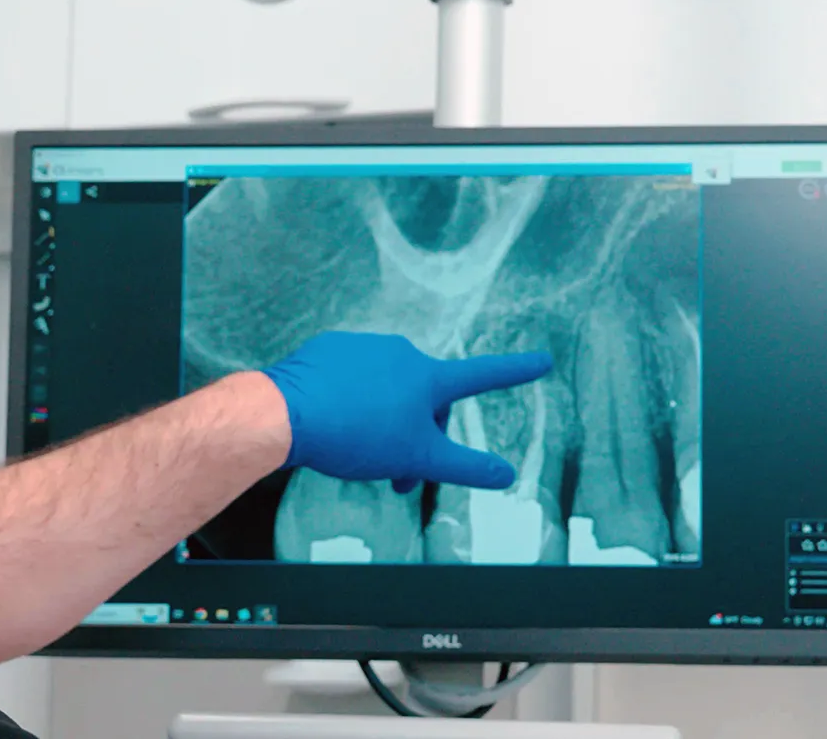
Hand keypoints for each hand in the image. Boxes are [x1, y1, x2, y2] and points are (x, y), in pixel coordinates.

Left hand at [261, 332, 553, 491]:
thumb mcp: (417, 458)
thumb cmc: (355, 434)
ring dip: (386, 422)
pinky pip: (354, 379)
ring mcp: (365, 348)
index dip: (515, 372)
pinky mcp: (330, 351)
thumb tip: (508, 475)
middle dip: (420, 437)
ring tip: (361, 455)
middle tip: (400, 479)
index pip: (483, 375)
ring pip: (389, 391)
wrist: (286, 413)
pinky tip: (336, 428)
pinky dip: (354, 403)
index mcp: (429, 377)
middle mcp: (401, 353)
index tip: (541, 361)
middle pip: (427, 399)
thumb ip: (465, 468)